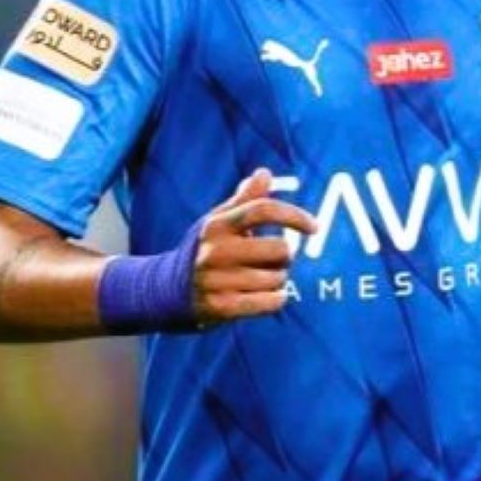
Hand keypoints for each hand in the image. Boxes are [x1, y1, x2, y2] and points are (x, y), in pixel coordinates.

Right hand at [192, 168, 316, 324]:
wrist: (166, 290)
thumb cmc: (203, 249)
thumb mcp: (218, 221)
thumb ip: (244, 199)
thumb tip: (265, 173)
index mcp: (217, 224)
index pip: (262, 210)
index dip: (293, 215)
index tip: (314, 226)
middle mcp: (215, 250)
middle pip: (278, 248)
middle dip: (285, 256)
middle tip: (276, 260)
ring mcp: (217, 280)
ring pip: (276, 278)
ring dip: (278, 280)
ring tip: (262, 278)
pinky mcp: (221, 307)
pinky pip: (268, 302)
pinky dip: (276, 299)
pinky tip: (270, 296)